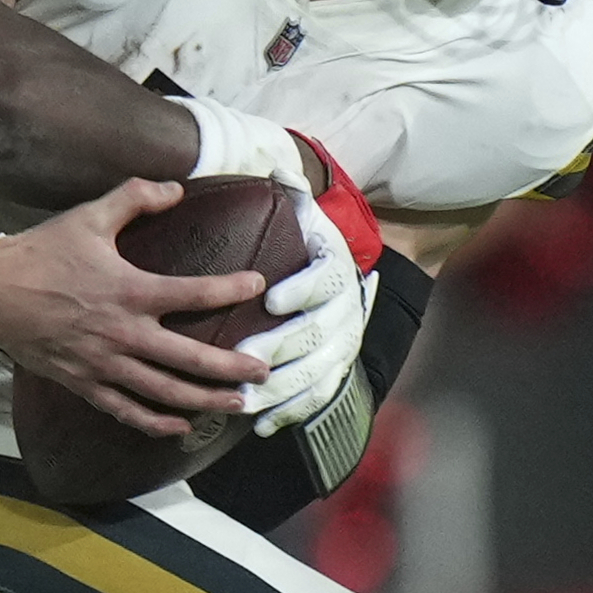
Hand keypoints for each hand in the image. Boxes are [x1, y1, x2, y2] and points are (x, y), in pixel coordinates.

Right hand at [0, 180, 262, 436]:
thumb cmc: (41, 253)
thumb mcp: (89, 216)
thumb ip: (135, 198)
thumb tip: (176, 188)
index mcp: (129, 290)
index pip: (193, 293)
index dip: (231, 289)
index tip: (258, 284)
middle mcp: (123, 334)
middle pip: (190, 358)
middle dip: (232, 367)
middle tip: (263, 371)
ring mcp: (104, 364)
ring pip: (164, 392)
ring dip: (205, 400)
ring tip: (239, 403)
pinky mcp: (84, 383)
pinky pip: (126, 411)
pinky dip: (155, 423)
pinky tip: (180, 427)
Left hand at [236, 187, 370, 434]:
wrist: (337, 274)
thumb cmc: (305, 243)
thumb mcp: (303, 214)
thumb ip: (292, 193)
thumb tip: (279, 168)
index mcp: (335, 268)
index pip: (322, 279)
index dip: (300, 290)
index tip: (272, 298)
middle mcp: (345, 309)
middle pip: (316, 332)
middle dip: (281, 347)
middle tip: (246, 358)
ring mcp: (341, 344)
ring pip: (315, 370)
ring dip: (281, 387)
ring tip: (248, 397)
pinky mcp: (333, 370)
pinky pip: (315, 396)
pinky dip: (290, 411)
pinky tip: (261, 424)